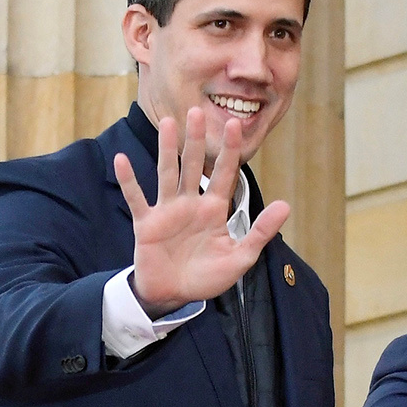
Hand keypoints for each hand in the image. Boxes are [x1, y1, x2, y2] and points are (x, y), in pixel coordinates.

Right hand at [114, 104, 290, 317]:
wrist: (174, 296)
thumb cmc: (206, 277)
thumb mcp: (240, 258)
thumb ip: (260, 232)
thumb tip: (286, 205)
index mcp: (214, 210)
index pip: (225, 175)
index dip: (230, 151)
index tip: (235, 125)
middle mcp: (190, 204)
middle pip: (195, 165)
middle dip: (197, 139)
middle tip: (197, 111)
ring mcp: (167, 211)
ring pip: (168, 174)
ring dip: (167, 149)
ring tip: (167, 122)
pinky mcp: (147, 223)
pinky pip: (137, 198)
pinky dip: (129, 181)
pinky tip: (121, 160)